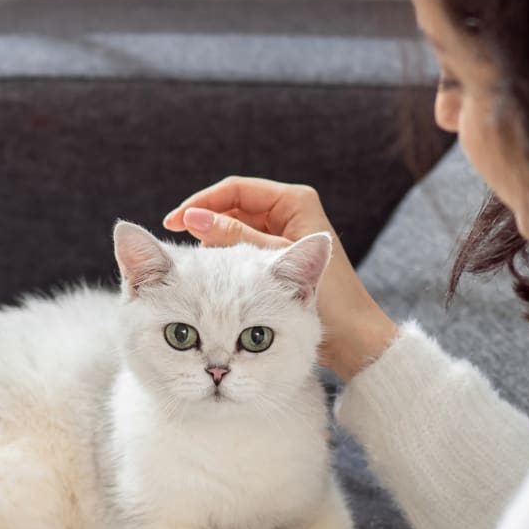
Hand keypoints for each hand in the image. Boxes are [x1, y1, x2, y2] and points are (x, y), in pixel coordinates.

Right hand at [163, 176, 397, 381]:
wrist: (352, 337)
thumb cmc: (327, 299)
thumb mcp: (272, 263)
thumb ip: (233, 238)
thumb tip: (193, 219)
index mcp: (295, 202)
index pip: (235, 190)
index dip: (201, 203)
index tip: (176, 221)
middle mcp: (290, 212)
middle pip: (232, 207)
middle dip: (203, 223)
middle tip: (177, 242)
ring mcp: (283, 234)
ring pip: (235, 230)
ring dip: (212, 243)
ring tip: (191, 262)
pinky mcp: (279, 257)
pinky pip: (243, 250)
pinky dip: (225, 258)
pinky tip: (209, 273)